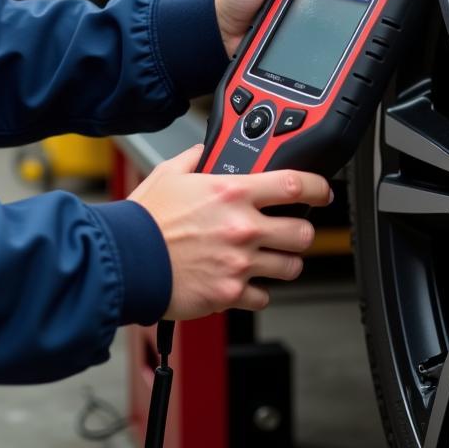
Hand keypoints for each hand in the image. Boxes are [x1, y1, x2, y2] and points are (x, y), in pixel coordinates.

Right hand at [128, 145, 331, 319]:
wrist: (125, 259)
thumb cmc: (143, 218)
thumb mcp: (168, 174)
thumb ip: (194, 158)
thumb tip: (206, 151)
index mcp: (231, 193)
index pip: (294, 186)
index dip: (318, 188)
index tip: (322, 192)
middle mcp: (242, 228)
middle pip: (303, 233)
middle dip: (300, 231)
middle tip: (289, 230)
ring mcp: (239, 264)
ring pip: (291, 267)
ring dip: (283, 262)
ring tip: (266, 257)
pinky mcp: (230, 294)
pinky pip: (263, 297)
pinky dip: (256, 291)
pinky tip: (240, 280)